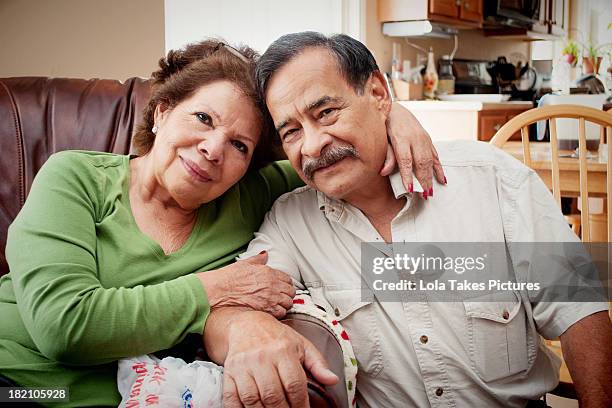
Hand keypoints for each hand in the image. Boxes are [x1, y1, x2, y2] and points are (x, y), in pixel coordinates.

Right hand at [197, 251, 295, 317]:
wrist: (219, 290)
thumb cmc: (229, 277)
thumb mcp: (244, 264)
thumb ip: (258, 260)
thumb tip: (264, 254)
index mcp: (268, 272)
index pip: (287, 279)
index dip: (285, 284)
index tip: (282, 287)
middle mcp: (272, 285)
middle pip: (291, 291)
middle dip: (287, 294)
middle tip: (281, 297)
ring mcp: (271, 298)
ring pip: (289, 303)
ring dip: (284, 304)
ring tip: (277, 305)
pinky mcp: (267, 309)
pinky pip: (282, 313)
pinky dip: (279, 313)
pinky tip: (272, 311)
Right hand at [222, 312, 337, 407]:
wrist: (246, 324)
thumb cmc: (276, 337)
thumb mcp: (301, 345)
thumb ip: (318, 364)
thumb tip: (332, 380)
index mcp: (283, 350)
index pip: (294, 385)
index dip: (300, 404)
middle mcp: (262, 357)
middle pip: (273, 395)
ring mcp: (243, 366)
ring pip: (252, 400)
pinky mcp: (228, 372)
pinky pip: (231, 398)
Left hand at [382, 102, 446, 198]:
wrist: (395, 107)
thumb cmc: (384, 124)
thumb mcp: (381, 136)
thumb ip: (386, 154)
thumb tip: (383, 172)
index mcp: (401, 136)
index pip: (405, 160)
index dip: (408, 175)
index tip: (409, 189)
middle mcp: (415, 137)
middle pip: (421, 162)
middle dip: (423, 180)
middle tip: (424, 195)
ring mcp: (423, 138)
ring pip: (430, 160)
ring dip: (431, 177)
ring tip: (431, 192)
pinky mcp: (428, 139)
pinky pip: (435, 155)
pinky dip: (439, 168)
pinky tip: (442, 180)